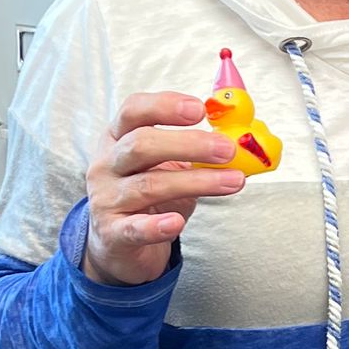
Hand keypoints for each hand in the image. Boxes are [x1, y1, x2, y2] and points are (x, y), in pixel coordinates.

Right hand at [83, 92, 250, 285]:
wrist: (117, 243)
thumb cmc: (147, 196)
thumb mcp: (165, 165)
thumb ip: (194, 150)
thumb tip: (242, 140)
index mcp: (117, 138)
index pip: (134, 110)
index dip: (165, 106)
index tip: (200, 109)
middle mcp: (107, 165)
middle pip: (141, 144)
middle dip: (189, 144)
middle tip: (227, 149)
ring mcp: (106, 199)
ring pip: (149, 185)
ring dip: (196, 182)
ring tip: (233, 181)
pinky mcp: (112, 234)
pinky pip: (135, 228)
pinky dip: (157, 226)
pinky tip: (177, 223)